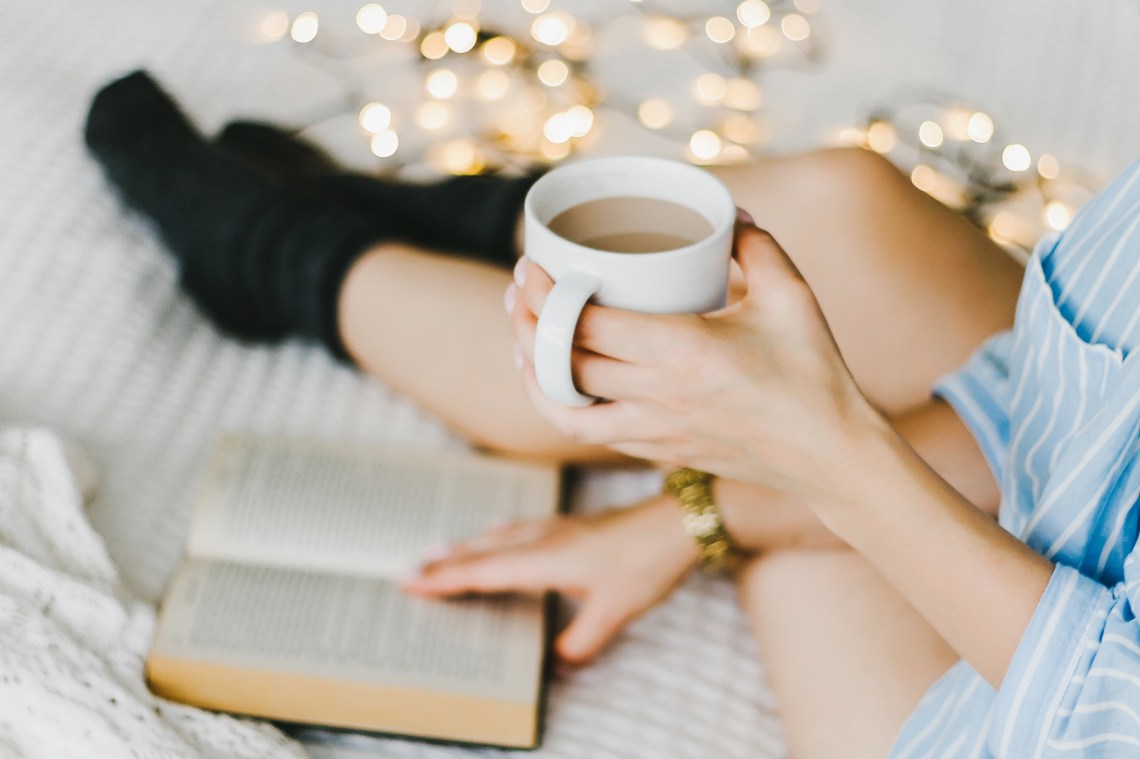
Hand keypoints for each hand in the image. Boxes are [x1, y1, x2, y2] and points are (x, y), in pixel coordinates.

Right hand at [402, 495, 696, 664]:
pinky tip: (496, 531)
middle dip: (443, 564)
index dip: (445, 580)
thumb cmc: (646, 563)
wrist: (676, 522)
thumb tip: (558, 661)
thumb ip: (582, 640)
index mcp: (545, 560)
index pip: (483, 572)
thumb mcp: (615, 612)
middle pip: (481, 552)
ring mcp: (555, 527)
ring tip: (437, 552)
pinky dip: (495, 535)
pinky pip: (519, 528)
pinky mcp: (570, 525)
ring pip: (497, 537)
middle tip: (407, 572)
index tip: (412, 584)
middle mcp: (543, 539)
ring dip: (465, 546)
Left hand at [507, 221, 884, 500]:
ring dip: (534, 373)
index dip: (546, 296)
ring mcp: (654, 430)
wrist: (828, 454)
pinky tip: (556, 383)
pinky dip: (562, 407)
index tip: (530, 266)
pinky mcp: (658, 451)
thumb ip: (755, 245)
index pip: (586, 325)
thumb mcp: (792, 296)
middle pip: (563, 363)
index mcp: (682, 352)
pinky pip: (591, 432)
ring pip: (564, 408)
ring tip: (524, 340)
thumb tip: (726, 212)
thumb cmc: (814, 373)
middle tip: (519, 290)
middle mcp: (658, 395)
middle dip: (528, 323)